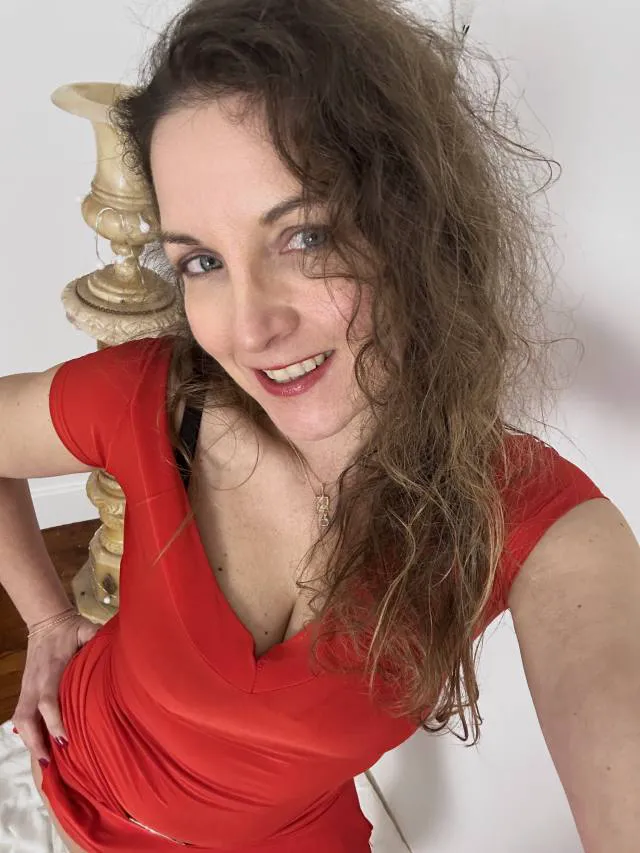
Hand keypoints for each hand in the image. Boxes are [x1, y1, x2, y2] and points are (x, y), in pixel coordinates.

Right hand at [12, 614, 99, 764]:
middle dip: (35, 741)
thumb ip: (98, 639)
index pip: (47, 700)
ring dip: (30, 740)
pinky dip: (27, 733)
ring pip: (21, 719)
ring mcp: (27, 687)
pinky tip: (39, 747)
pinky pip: (21, 715)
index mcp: (51, 669)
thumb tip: (120, 649)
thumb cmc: (71, 629)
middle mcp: (34, 682)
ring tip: (45, 762)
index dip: (54, 720)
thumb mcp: (87, 630)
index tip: (65, 740)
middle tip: (49, 763)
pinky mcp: (25, 690)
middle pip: (26, 717)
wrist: (47, 621)